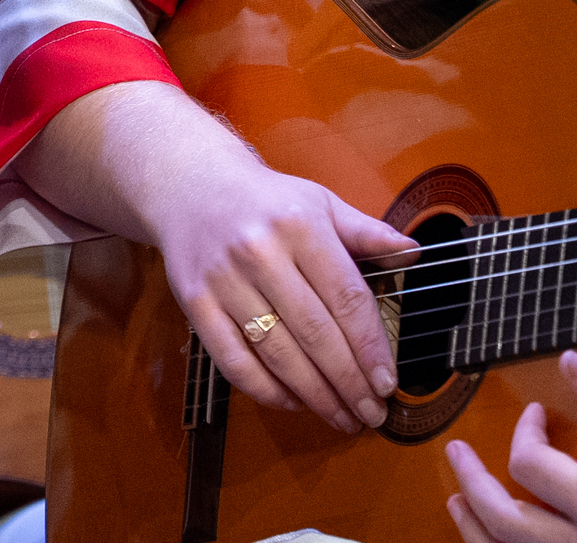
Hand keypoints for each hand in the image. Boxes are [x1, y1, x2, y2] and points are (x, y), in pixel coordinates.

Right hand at [144, 138, 413, 432]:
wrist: (187, 184)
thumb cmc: (264, 200)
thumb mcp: (318, 202)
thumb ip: (365, 231)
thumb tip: (413, 252)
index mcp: (299, 226)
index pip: (346, 298)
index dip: (371, 347)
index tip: (387, 383)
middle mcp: (258, 252)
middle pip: (315, 333)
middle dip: (349, 382)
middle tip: (371, 413)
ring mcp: (222, 278)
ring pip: (276, 351)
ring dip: (314, 394)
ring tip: (341, 417)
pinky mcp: (193, 300)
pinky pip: (231, 358)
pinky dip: (264, 388)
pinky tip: (291, 401)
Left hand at [448, 353, 576, 540]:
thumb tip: (568, 358)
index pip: (532, 464)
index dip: (527, 432)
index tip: (534, 413)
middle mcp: (574, 542)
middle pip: (506, 517)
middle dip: (474, 480)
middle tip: (457, 450)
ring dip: (473, 523)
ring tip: (456, 498)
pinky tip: (481, 530)